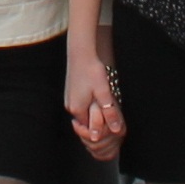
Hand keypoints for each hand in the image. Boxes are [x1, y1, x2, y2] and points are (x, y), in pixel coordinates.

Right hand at [64, 39, 124, 158]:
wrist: (81, 53)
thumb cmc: (93, 71)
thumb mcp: (105, 93)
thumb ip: (110, 113)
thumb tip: (116, 130)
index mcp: (78, 109)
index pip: (90, 129)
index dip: (102, 127)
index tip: (111, 121)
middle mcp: (70, 106)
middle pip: (86, 121)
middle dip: (99, 119)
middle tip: (110, 109)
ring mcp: (69, 99)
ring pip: (84, 112)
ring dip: (95, 111)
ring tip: (105, 100)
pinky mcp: (70, 92)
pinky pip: (81, 104)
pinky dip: (89, 104)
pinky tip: (97, 93)